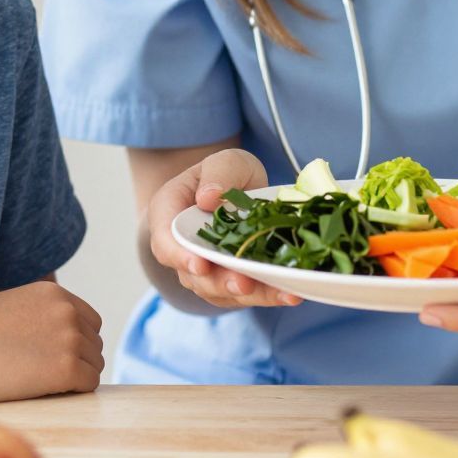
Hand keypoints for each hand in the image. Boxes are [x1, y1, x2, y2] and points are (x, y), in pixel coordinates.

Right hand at [0, 280, 104, 402]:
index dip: (77, 341)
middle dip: (78, 359)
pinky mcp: (67, 368)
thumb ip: (40, 312)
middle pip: (94, 343)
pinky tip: (50, 391)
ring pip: (95, 364)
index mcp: (55, 294)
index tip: (57, 356)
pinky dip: (76, 390)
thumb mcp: (12, 305)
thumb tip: (59, 332)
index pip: (90, 321)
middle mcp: (68, 312)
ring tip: (44, 383)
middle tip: (48, 374)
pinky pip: (90, 383)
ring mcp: (69, 339)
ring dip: (76, 376)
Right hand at [145, 148, 301, 309]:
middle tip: (244, 284)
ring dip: (251, 295)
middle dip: (221, 283)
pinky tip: (290, 293)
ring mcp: (206, 270)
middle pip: (195, 276)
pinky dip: (268, 295)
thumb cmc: (225, 174)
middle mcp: (182, 250)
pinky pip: (246, 294)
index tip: (200, 265)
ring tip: (280, 293)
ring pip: (222, 291)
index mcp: (169, 215)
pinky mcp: (230, 281)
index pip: (166, 243)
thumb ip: (218, 174)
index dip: (180, 257)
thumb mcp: (225, 161)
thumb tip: (209, 198)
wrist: (237, 188)